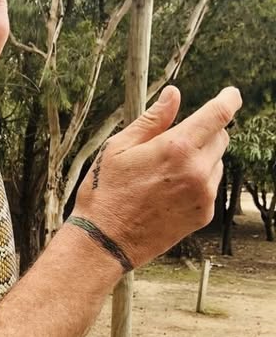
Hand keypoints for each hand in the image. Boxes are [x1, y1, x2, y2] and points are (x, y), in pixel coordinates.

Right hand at [72, 85, 240, 268]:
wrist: (105, 241)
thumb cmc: (105, 192)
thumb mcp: (118, 148)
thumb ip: (152, 120)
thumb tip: (173, 95)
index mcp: (177, 148)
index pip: (219, 114)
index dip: (228, 99)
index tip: (230, 94)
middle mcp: (197, 170)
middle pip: (221, 137)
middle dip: (205, 132)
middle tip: (173, 143)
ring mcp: (204, 195)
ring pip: (216, 163)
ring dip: (201, 158)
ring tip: (165, 174)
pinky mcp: (204, 215)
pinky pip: (210, 187)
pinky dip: (197, 182)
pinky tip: (168, 193)